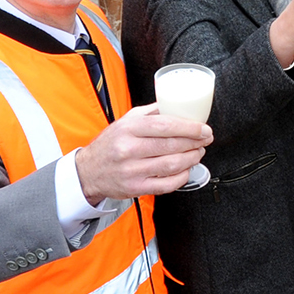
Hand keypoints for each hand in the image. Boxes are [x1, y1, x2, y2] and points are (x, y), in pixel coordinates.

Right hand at [75, 105, 211, 200]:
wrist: (88, 171)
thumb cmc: (110, 144)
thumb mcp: (125, 121)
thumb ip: (151, 113)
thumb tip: (176, 105)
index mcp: (129, 128)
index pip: (166, 125)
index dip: (190, 128)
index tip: (204, 129)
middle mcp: (129, 149)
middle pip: (172, 145)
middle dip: (195, 143)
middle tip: (205, 140)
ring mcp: (132, 170)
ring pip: (172, 165)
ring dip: (192, 159)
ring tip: (198, 153)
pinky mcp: (135, 188)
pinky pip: (166, 184)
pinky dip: (182, 177)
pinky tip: (186, 169)